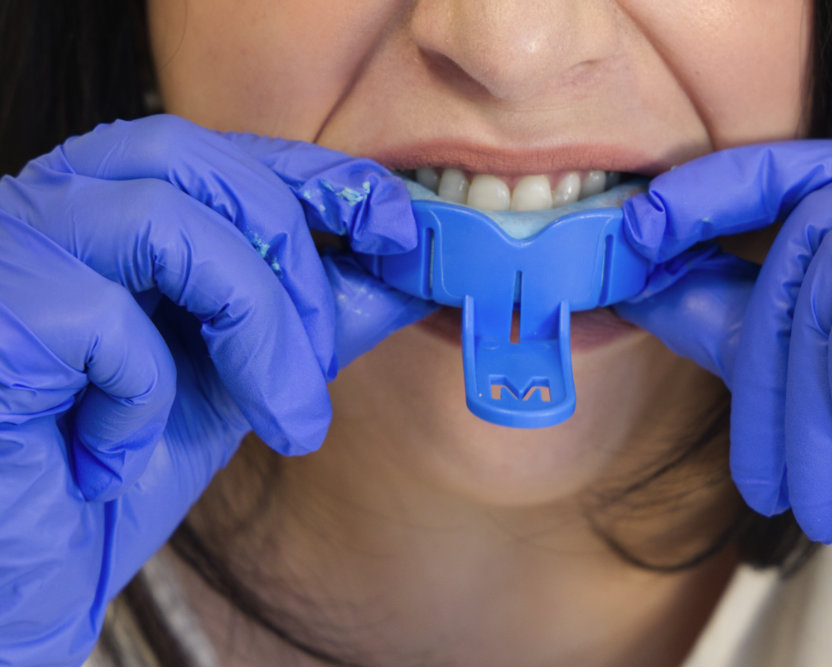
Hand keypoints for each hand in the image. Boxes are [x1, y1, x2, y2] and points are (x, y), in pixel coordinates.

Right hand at [0, 115, 432, 664]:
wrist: (29, 573)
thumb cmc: (123, 467)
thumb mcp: (243, 380)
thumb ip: (311, 318)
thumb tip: (402, 272)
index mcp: (111, 205)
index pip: (222, 152)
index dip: (318, 176)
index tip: (397, 223)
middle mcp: (50, 206)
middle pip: (195, 162)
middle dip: (291, 261)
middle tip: (323, 359)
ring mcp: (7, 251)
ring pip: (164, 223)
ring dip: (255, 326)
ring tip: (279, 418)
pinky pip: (102, 321)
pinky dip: (143, 397)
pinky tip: (114, 456)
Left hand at [616, 140, 831, 662]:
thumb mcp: (801, 396)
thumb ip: (733, 322)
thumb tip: (644, 276)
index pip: (786, 169)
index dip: (704, 192)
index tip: (634, 233)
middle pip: (804, 237)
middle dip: (762, 368)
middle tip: (757, 475)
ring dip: (806, 402)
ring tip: (818, 490)